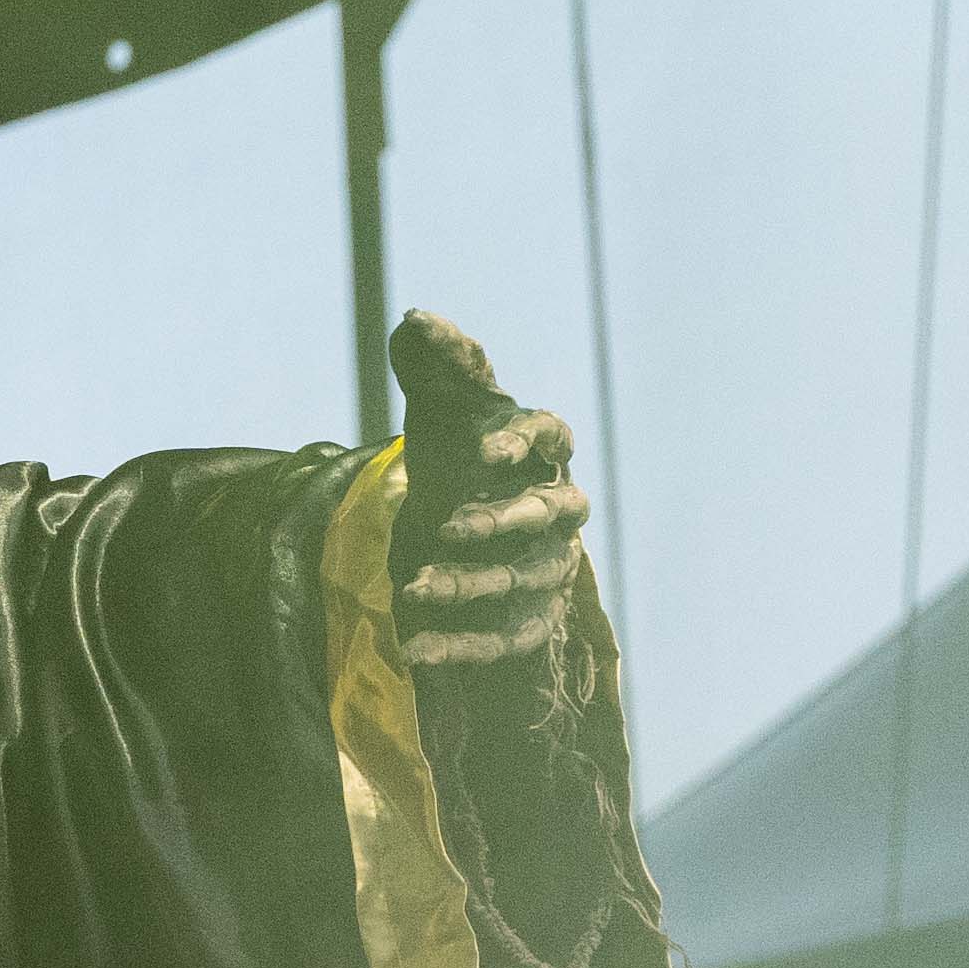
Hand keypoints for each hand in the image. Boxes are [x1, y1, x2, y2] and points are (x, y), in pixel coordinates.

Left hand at [384, 312, 588, 693]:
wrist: (460, 534)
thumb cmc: (461, 456)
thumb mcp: (443, 408)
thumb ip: (436, 363)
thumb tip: (415, 319)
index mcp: (540, 450)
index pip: (552, 435)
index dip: (523, 441)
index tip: (482, 451)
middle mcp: (556, 510)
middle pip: (551, 513)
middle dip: (503, 519)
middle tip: (446, 525)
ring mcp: (548, 570)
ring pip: (526, 579)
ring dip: (472, 585)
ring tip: (412, 587)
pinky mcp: (528, 622)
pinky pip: (505, 640)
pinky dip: (462, 646)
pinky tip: (415, 648)